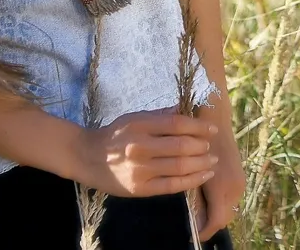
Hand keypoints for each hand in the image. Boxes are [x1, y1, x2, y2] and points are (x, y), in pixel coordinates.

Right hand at [74, 106, 219, 196]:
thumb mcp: (134, 117)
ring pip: (180, 166)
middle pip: (182, 146)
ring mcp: (140, 169)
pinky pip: (172, 185)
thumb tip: (186, 109)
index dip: (199, 127)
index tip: (212, 130)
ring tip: (212, 161)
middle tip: (212, 147)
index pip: (177, 124)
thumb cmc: (114, 135)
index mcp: (140, 126)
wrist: (87, 157)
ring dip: (202, 164)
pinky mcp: (140, 188)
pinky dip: (192, 180)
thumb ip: (160, 115)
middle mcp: (141, 147)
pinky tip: (203, 175)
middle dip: (202, 146)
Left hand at [196, 122, 244, 240]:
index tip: (192, 235)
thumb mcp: (191, 172)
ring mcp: (239, 181)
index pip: (216, 221)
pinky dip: (220, 203)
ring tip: (200, 213)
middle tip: (194, 226)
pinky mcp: (239, 176)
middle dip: (210, 224)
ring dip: (215, 214)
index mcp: (222, 187)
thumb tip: (194, 217)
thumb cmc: (195, 142)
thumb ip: (194, 196)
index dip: (204, 231)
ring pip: (229, 209)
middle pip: (225, 218)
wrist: (213, 117)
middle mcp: (234, 187)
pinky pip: (230, 198)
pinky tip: (207, 198)